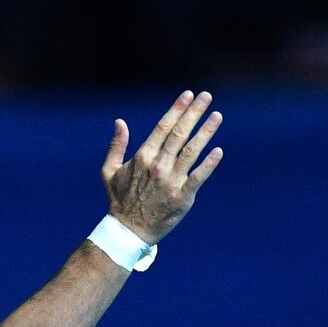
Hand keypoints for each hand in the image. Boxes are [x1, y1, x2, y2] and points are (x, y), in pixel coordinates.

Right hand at [101, 91, 223, 243]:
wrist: (128, 231)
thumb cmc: (119, 200)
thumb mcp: (109, 171)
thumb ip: (116, 146)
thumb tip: (119, 121)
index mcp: (142, 157)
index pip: (163, 127)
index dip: (177, 109)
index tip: (188, 95)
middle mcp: (158, 166)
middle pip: (179, 134)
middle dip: (194, 113)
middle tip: (206, 97)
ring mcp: (171, 181)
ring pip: (191, 151)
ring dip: (205, 132)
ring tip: (217, 116)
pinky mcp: (182, 197)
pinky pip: (198, 177)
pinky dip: (209, 164)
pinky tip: (218, 150)